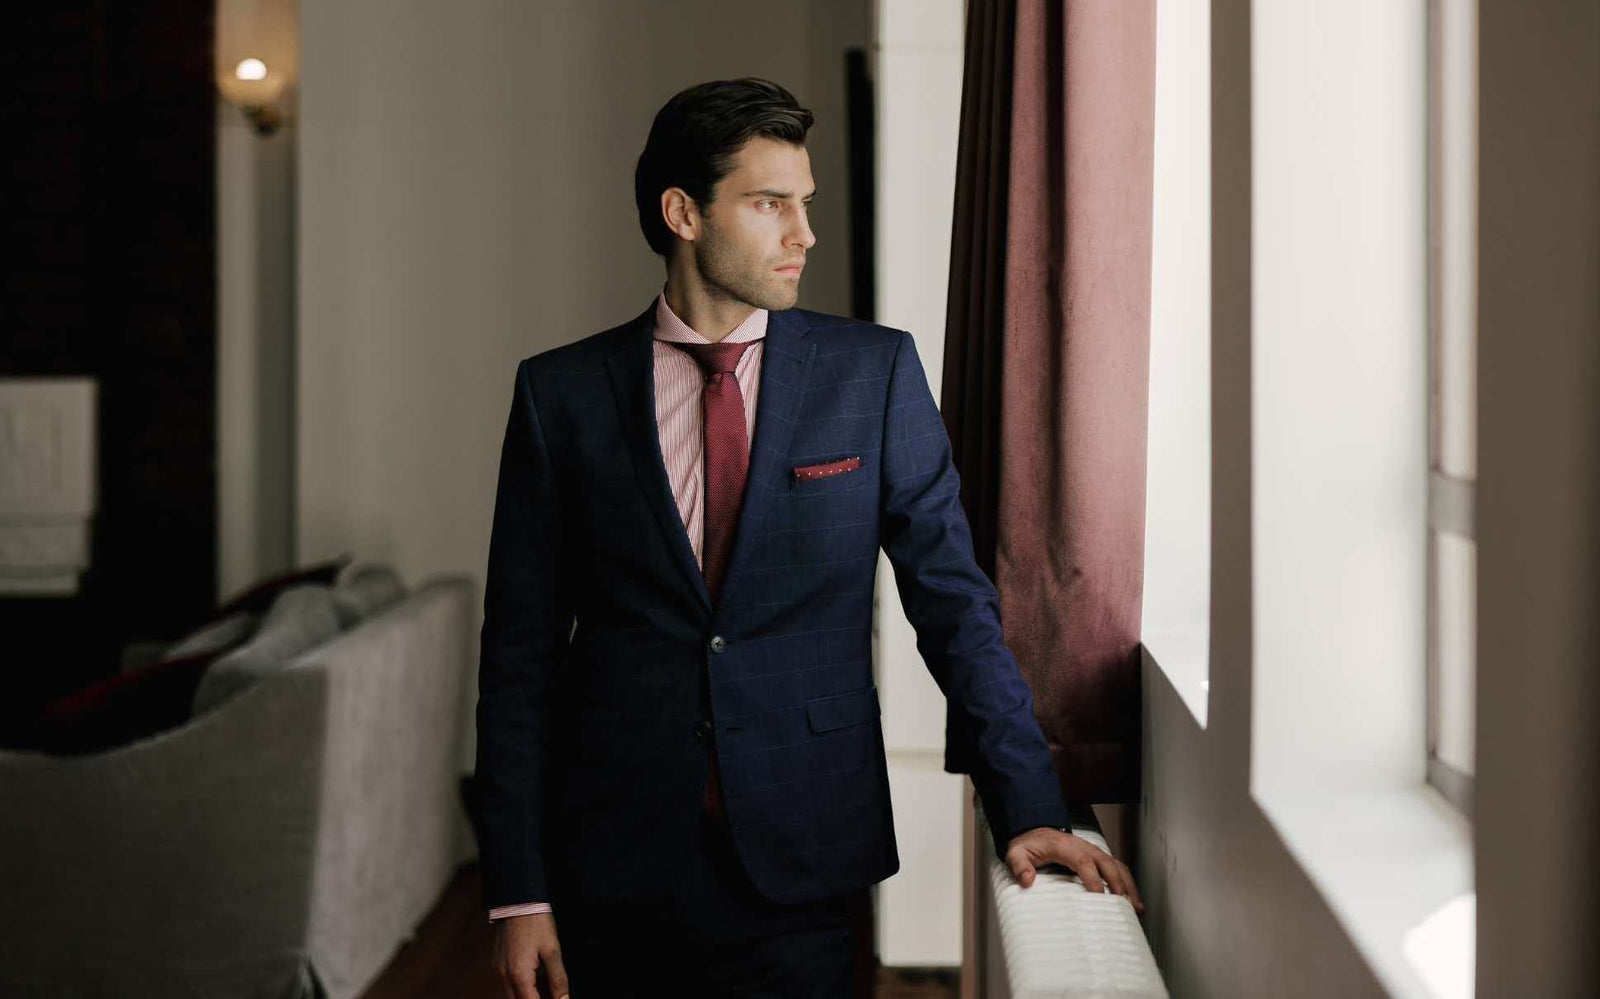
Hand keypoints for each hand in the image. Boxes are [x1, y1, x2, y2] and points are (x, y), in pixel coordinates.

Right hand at [493, 912, 568, 998]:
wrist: (517, 900)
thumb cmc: (536, 923)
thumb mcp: (552, 950)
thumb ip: (558, 979)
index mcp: (518, 975)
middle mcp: (503, 976)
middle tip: (554, 995)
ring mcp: (498, 970)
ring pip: (511, 996)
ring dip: (527, 996)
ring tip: (546, 991)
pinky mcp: (497, 964)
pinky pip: (507, 985)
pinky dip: (520, 989)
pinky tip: (535, 983)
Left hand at [1005, 827, 1144, 913]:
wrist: (1035, 831)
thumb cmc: (1029, 844)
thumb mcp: (1016, 853)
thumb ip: (1019, 866)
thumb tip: (1027, 880)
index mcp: (1065, 847)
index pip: (1083, 862)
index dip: (1093, 879)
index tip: (1098, 897)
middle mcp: (1084, 847)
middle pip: (1107, 864)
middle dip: (1118, 884)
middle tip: (1124, 906)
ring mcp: (1093, 852)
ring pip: (1117, 866)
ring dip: (1128, 886)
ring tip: (1136, 908)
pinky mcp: (1098, 858)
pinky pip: (1117, 869)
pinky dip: (1128, 883)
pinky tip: (1133, 901)